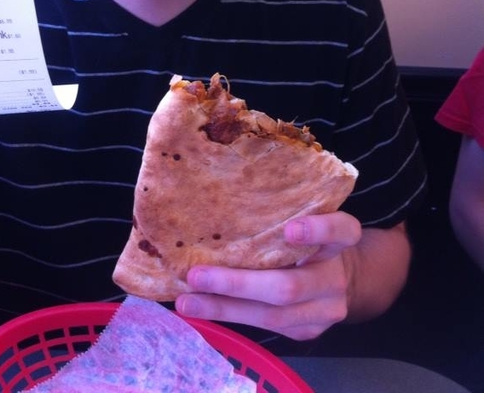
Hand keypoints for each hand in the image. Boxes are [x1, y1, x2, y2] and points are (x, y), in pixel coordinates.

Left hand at [175, 211, 361, 340]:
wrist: (344, 281)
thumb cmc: (311, 242)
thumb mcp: (308, 222)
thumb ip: (282, 217)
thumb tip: (219, 201)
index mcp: (339, 242)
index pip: (342, 231)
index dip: (318, 230)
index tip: (290, 229)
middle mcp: (335, 278)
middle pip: (289, 286)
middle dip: (238, 284)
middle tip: (197, 275)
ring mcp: (323, 311)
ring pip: (272, 316)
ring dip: (224, 308)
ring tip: (188, 302)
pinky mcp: (307, 332)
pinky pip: (266, 328)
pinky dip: (231, 318)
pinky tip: (202, 310)